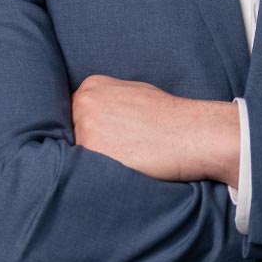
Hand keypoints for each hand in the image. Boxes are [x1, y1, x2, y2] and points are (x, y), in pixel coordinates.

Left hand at [71, 75, 239, 186]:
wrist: (191, 133)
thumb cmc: (168, 115)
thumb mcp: (132, 93)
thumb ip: (107, 101)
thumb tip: (90, 118)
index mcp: (91, 86)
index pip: (73, 115)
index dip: (89, 131)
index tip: (107, 140)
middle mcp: (84, 103)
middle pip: (70, 133)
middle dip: (86, 146)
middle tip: (115, 153)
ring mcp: (85, 127)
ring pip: (75, 154)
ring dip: (91, 162)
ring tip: (121, 161)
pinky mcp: (92, 153)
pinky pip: (84, 170)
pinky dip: (98, 175)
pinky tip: (121, 169)